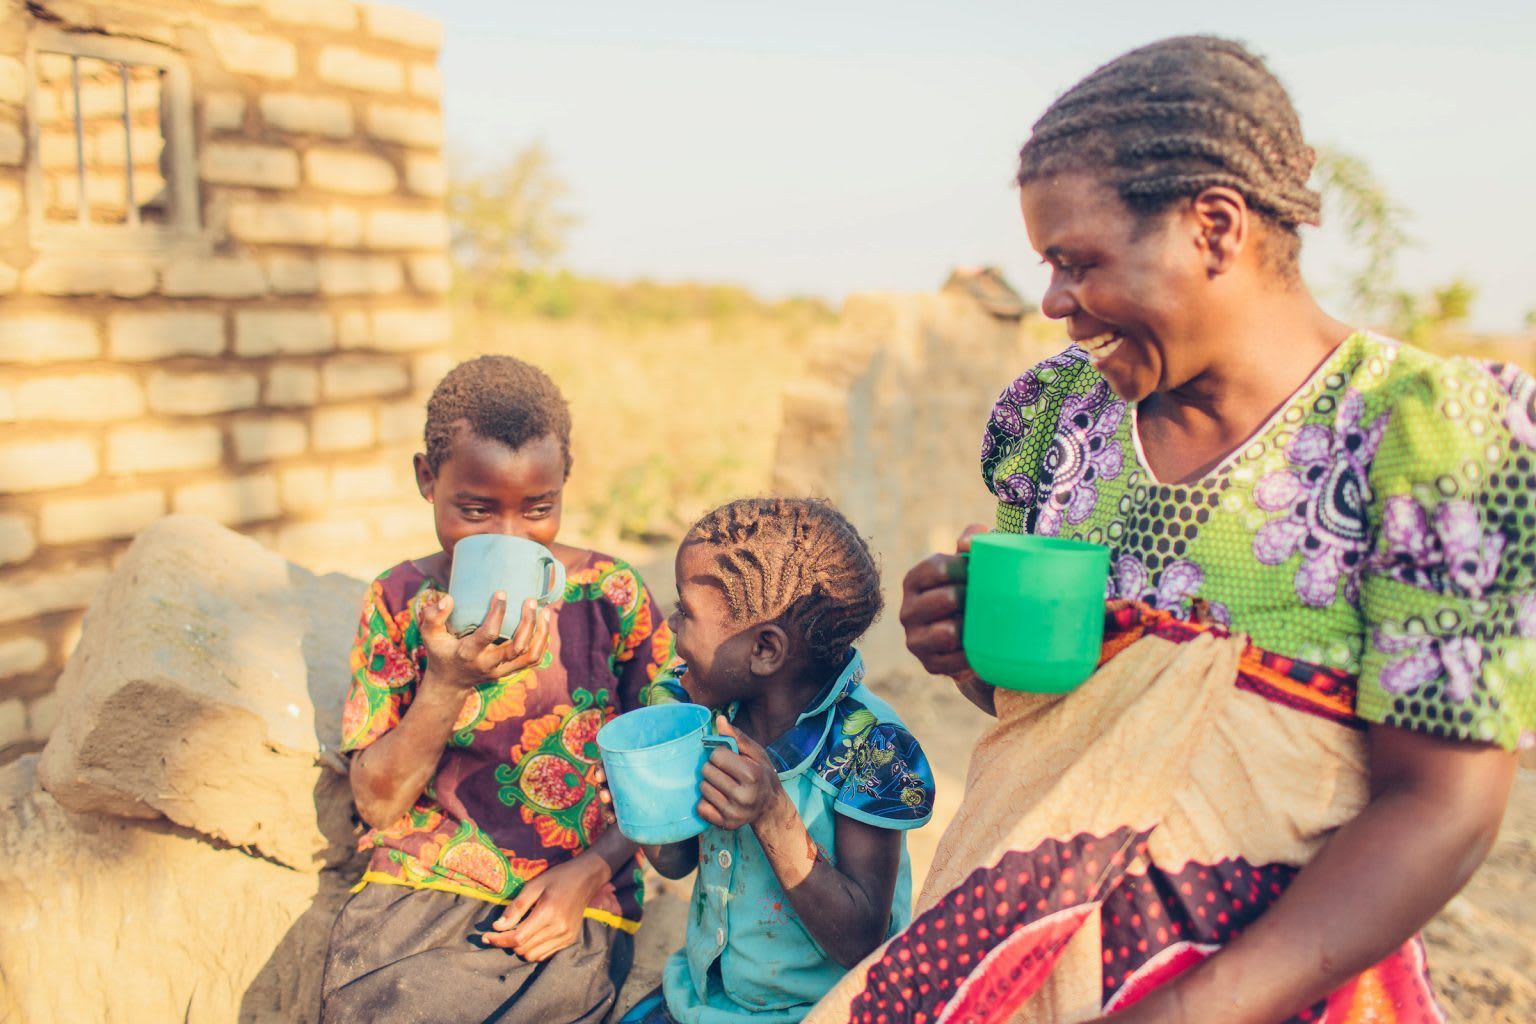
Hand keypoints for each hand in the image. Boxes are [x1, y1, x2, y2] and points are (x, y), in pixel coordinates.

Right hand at [418, 590, 550, 691]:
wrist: (450, 683)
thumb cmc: (441, 652)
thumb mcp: (430, 636)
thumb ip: (433, 617)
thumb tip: (449, 598)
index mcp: (469, 654)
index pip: (488, 634)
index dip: (497, 613)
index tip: (502, 593)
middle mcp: (488, 664)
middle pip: (517, 647)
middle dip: (528, 623)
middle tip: (530, 601)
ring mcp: (502, 670)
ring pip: (530, 655)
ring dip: (541, 633)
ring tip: (544, 611)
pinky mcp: (510, 671)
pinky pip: (533, 660)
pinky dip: (542, 642)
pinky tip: (544, 624)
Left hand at [484, 854, 608, 960]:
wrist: (586, 879)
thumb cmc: (558, 878)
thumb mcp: (534, 886)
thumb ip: (516, 907)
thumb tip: (497, 926)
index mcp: (548, 913)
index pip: (518, 937)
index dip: (498, 940)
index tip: (485, 936)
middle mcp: (558, 929)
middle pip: (523, 949)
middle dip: (507, 942)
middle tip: (500, 931)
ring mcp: (566, 937)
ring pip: (533, 956)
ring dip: (520, 948)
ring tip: (517, 933)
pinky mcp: (569, 940)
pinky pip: (544, 955)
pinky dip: (533, 949)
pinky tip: (531, 935)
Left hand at [697, 717, 785, 830]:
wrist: (770, 807)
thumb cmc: (763, 776)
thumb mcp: (756, 754)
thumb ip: (737, 737)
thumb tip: (720, 720)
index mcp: (752, 775)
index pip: (717, 756)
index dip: (720, 754)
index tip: (729, 759)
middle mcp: (743, 796)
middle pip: (707, 771)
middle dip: (713, 768)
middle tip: (726, 773)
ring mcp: (733, 812)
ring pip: (702, 788)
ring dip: (710, 784)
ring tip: (724, 785)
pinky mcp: (725, 824)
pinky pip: (700, 807)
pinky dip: (706, 801)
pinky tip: (720, 798)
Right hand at [900, 525, 988, 686]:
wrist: (976, 636)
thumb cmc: (974, 588)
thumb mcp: (972, 560)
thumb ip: (972, 539)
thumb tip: (967, 546)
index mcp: (914, 580)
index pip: (939, 568)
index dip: (967, 569)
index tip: (980, 573)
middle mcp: (907, 610)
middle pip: (948, 598)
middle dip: (972, 598)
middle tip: (984, 601)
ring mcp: (915, 639)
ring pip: (949, 632)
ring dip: (971, 627)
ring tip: (980, 623)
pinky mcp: (929, 664)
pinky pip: (957, 659)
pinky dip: (973, 653)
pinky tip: (980, 646)